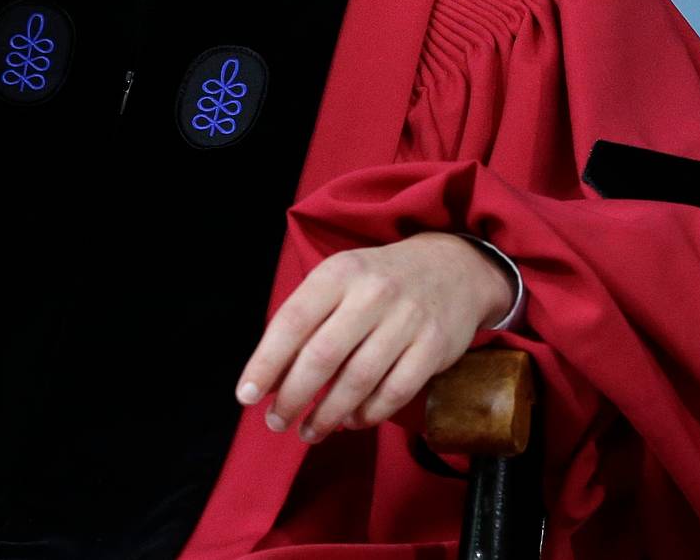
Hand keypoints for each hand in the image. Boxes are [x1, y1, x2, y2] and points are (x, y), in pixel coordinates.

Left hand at [234, 232, 514, 442]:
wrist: (452, 267)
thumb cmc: (377, 281)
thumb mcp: (338, 281)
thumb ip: (305, 321)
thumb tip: (269, 376)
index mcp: (337, 273)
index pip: (291, 321)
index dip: (266, 362)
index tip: (246, 395)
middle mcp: (370, 294)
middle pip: (322, 356)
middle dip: (293, 396)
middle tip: (275, 422)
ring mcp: (406, 320)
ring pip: (358, 380)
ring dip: (328, 414)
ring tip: (308, 431)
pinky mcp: (434, 347)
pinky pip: (395, 392)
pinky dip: (368, 414)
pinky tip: (350, 422)